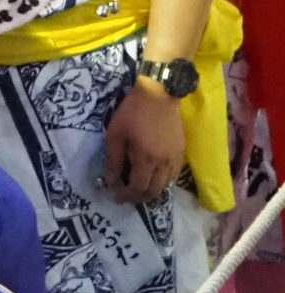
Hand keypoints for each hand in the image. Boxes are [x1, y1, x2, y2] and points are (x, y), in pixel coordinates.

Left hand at [102, 80, 185, 203]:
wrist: (159, 95)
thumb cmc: (132, 113)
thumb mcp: (115, 135)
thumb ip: (113, 161)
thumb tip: (110, 183)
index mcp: (147, 159)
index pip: (138, 188)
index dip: (126, 196)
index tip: (116, 197)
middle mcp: (164, 163)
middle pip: (154, 191)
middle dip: (139, 197)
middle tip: (126, 196)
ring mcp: (176, 158)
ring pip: (166, 185)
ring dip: (151, 191)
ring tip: (137, 188)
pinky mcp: (182, 152)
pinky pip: (173, 175)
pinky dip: (162, 181)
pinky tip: (152, 177)